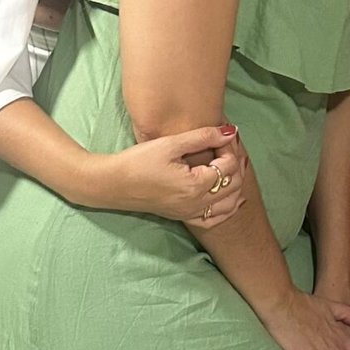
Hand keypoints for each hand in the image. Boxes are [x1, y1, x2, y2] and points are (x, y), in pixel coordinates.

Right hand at [94, 125, 247, 223]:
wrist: (113, 184)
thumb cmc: (138, 161)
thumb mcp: (170, 144)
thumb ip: (202, 137)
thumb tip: (230, 131)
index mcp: (195, 185)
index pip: (229, 166)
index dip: (229, 147)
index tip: (219, 136)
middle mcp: (197, 204)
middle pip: (234, 185)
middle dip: (235, 163)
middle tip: (225, 147)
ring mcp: (190, 213)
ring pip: (228, 204)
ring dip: (234, 184)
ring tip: (226, 165)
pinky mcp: (183, 216)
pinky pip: (214, 219)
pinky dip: (225, 207)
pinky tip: (226, 195)